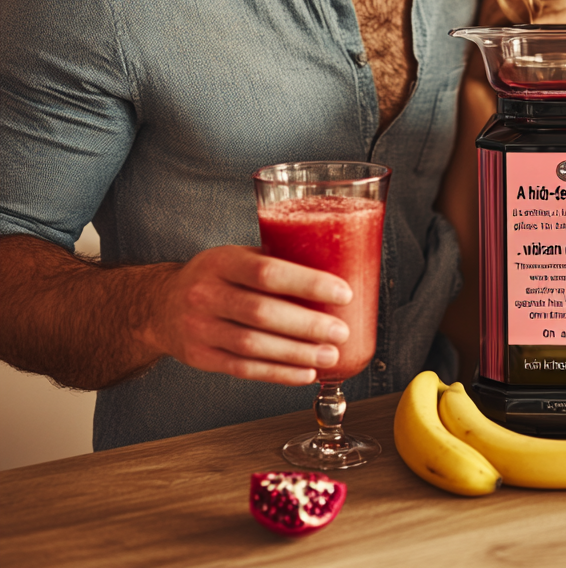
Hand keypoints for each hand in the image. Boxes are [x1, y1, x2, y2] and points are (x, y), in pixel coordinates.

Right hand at [143, 245, 352, 385]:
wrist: (159, 306)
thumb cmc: (214, 276)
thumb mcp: (237, 255)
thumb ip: (275, 260)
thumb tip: (334, 265)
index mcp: (221, 261)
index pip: (268, 272)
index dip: (308, 284)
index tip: (341, 293)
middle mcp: (206, 294)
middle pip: (262, 312)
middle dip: (308, 325)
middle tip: (341, 330)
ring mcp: (199, 328)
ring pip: (253, 346)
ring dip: (297, 353)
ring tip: (330, 355)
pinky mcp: (200, 357)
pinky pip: (244, 369)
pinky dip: (278, 374)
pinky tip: (305, 372)